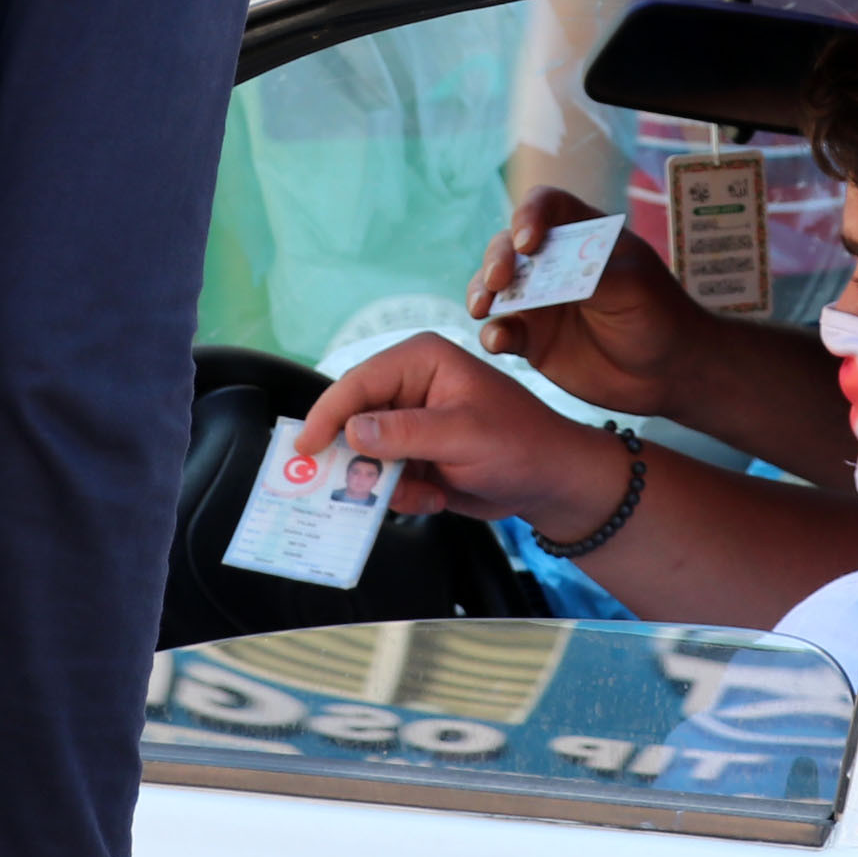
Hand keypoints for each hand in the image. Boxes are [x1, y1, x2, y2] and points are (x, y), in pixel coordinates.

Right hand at [294, 332, 632, 536]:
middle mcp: (410, 385)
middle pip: (353, 419)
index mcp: (421, 359)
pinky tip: (437, 497)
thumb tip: (351, 432)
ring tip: (423, 494)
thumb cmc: (520, 444)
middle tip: (355, 485)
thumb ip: (405, 433)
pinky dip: (404, 494)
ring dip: (387, 482)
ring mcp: (411, 421)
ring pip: (365, 455)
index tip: (305, 447)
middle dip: (358, 458)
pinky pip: (385, 477)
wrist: (552, 483)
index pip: (358, 382)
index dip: (328, 414)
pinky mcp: (415, 453)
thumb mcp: (463, 436)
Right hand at [468, 190, 706, 420]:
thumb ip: (592, 276)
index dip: (529, 215)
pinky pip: (501, 332)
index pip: (545, 206)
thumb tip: (548, 276)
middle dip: (497, 258)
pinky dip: (493, 334)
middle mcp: (552, 263)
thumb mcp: (634, 287)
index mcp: (581, 235)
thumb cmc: (659, 315)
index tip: (528, 242)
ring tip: (481, 309)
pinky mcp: (531, 339)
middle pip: (508, 246)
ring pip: (494, 288)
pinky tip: (498, 342)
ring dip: (481, 293)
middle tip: (498, 280)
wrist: (667, 373)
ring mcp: (538, 301)